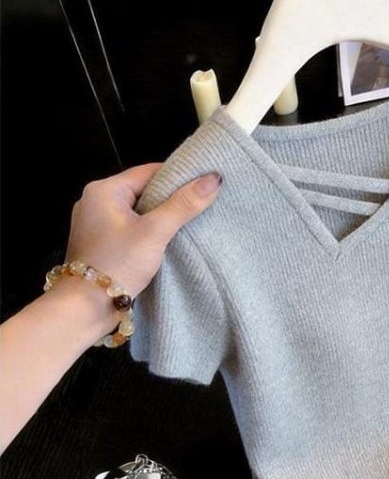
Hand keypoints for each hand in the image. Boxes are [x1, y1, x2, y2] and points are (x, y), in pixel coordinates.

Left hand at [65, 163, 221, 298]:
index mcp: (104, 190)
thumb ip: (184, 205)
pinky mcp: (99, 242)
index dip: (178, 177)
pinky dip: (147, 231)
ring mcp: (95, 223)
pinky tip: (165, 241)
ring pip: (137, 211)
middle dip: (170, 199)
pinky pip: (129, 227)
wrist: (86, 306)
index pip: (149, 172)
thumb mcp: (155, 232)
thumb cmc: (118, 264)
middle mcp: (95, 201)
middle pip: (143, 191)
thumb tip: (213, 179)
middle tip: (199, 207)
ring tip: (186, 225)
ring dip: (160, 217)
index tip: (202, 185)